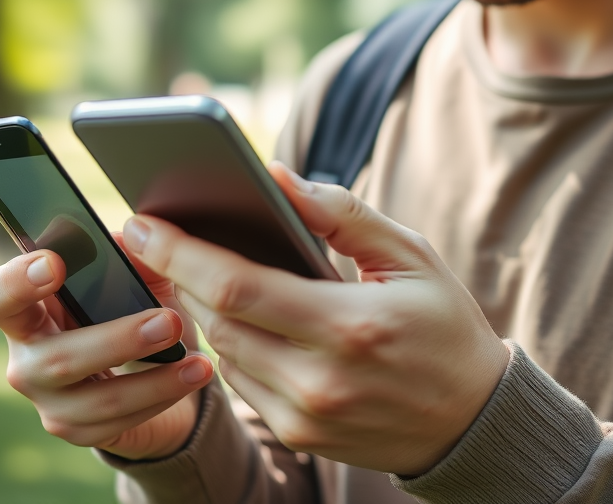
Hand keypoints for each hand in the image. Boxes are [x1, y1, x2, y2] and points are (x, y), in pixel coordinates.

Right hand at [0, 240, 214, 459]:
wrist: (149, 370)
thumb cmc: (131, 310)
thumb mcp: (136, 277)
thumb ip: (132, 255)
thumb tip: (139, 235)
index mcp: (29, 309)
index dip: (16, 282)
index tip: (55, 263)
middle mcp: (27, 357)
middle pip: (54, 358)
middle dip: (118, 340)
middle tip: (170, 322)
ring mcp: (49, 400)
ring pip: (95, 399)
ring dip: (154, 380)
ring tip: (198, 362)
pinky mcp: (77, 430)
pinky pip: (120, 422)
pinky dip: (162, 398)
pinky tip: (192, 379)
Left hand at [122, 162, 509, 476]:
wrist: (471, 419)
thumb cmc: (444, 325)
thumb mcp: (410, 255)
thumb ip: (341, 214)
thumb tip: (277, 176)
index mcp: (350, 326)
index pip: (238, 286)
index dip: (181, 252)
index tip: (141, 221)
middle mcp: (320, 380)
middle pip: (215, 320)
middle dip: (177, 274)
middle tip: (151, 235)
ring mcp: (306, 416)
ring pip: (222, 353)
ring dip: (201, 308)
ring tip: (190, 267)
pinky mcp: (300, 436)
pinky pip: (242, 382)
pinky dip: (230, 344)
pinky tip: (235, 314)